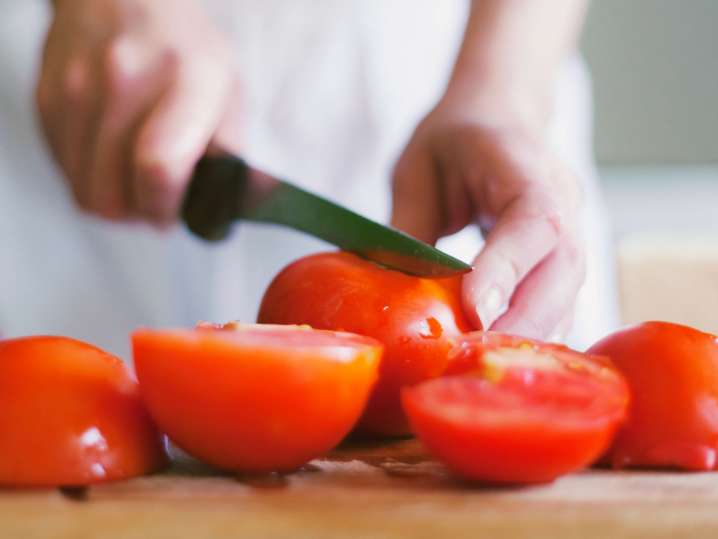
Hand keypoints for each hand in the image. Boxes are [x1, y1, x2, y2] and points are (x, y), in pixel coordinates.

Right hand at [36, 0, 240, 223]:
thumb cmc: (186, 49)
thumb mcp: (228, 88)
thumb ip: (233, 150)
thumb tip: (241, 204)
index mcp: (186, 78)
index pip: (159, 167)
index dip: (166, 208)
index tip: (176, 213)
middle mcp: (124, 81)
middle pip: (114, 194)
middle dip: (141, 213)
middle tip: (158, 201)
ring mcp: (77, 89)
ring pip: (85, 193)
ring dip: (115, 202)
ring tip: (137, 183)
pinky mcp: (47, 99)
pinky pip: (64, 171)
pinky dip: (91, 179)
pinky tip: (113, 159)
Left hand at [391, 97, 583, 339]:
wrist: (501, 116)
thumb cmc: (457, 138)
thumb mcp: (418, 168)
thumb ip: (411, 225)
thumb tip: (394, 291)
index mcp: (529, 171)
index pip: (535, 224)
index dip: (506, 271)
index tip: (473, 313)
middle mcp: (565, 208)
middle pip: (562, 276)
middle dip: (519, 325)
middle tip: (469, 362)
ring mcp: (573, 238)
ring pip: (567, 301)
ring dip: (527, 340)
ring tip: (478, 370)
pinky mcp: (562, 265)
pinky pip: (559, 309)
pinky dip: (531, 338)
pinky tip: (496, 359)